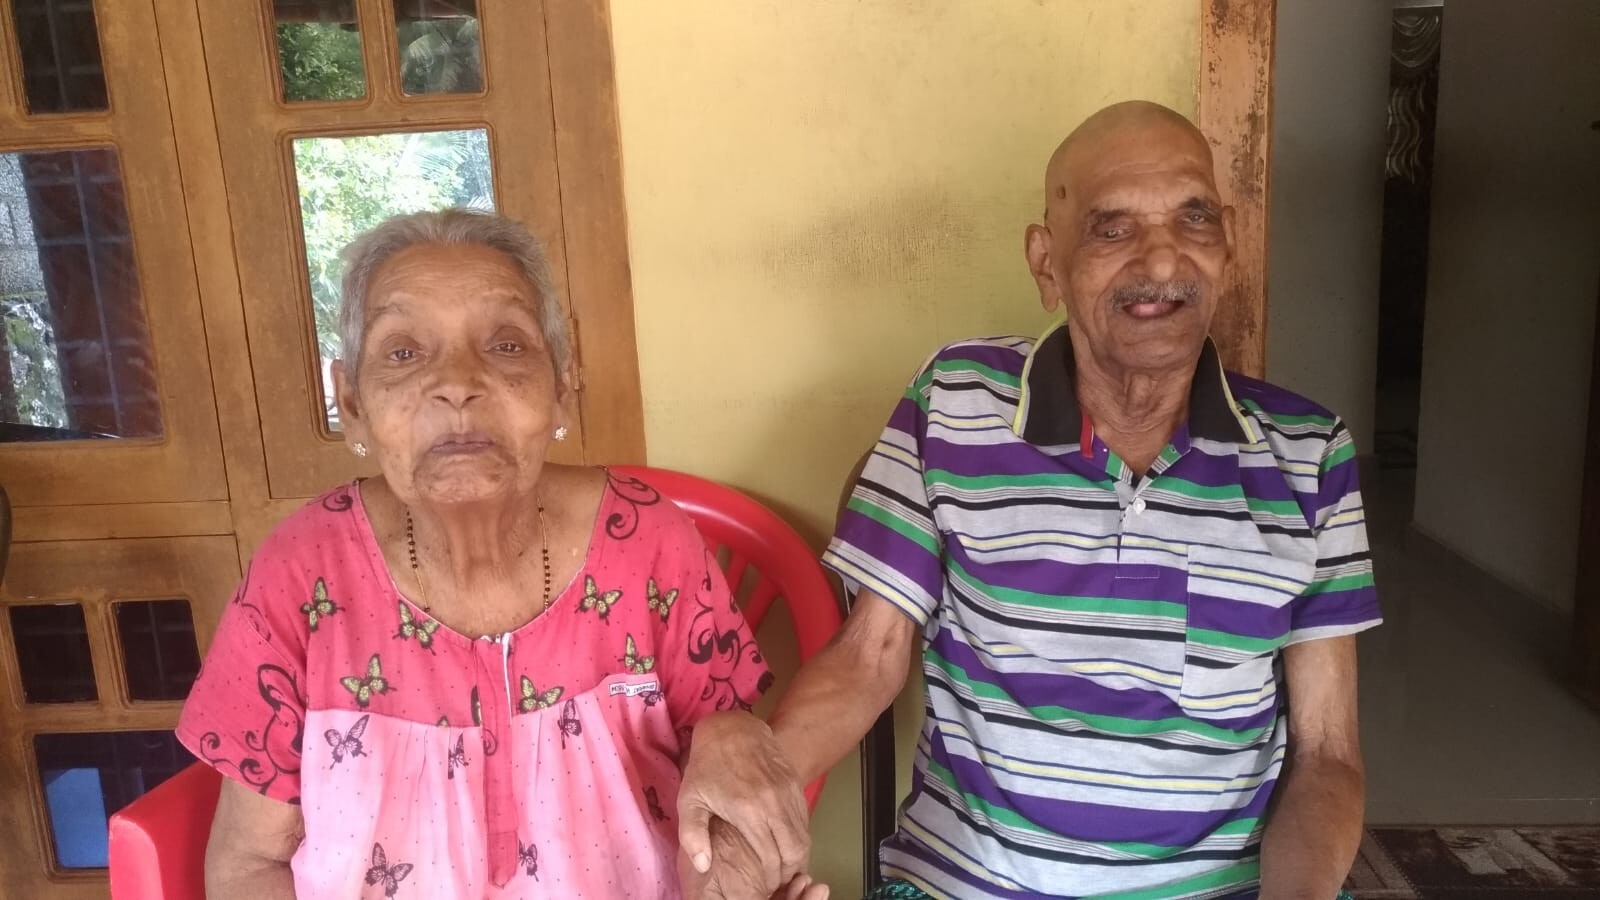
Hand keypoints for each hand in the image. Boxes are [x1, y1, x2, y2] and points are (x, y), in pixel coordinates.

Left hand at [678, 711, 810, 893]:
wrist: (732, 728)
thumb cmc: (707, 767)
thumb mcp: (689, 800)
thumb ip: (693, 835)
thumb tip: (702, 866)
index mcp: (748, 811)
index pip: (772, 858)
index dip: (771, 877)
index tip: (764, 883)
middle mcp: (774, 803)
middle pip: (795, 851)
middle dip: (788, 871)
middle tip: (776, 879)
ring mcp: (788, 792)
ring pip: (804, 835)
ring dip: (796, 854)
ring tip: (782, 864)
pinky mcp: (795, 784)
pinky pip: (804, 818)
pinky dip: (798, 835)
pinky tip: (784, 842)